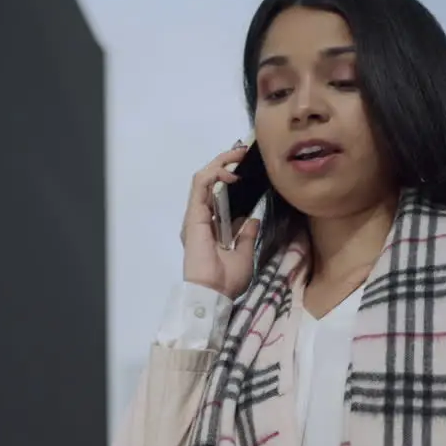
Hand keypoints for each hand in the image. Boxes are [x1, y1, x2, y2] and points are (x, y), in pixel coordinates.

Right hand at [181, 142, 261, 298]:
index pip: (217, 194)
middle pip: (209, 182)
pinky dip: (214, 174)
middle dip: (225, 163)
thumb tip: (251, 220)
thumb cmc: (227, 279)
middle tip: (244, 152)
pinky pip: (200, 186)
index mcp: (211, 228)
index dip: (230, 177)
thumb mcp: (244, 254)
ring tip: (238, 154)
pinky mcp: (194, 215)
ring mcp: (195, 215)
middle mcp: (201, 218)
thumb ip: (246, 236)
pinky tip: (230, 171)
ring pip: (203, 178)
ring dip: (220, 163)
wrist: (214, 293)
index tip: (247, 167)